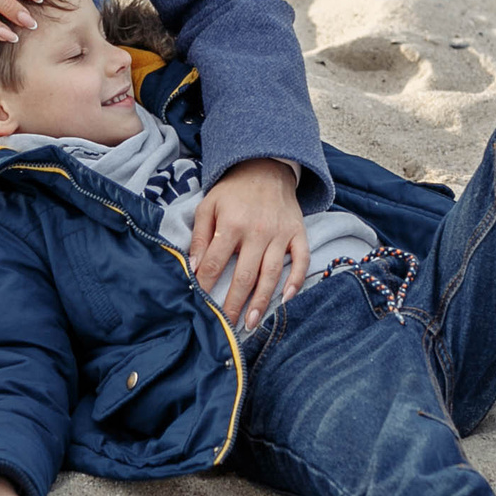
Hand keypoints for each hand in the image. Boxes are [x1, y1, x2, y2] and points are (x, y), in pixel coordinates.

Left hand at [190, 157, 310, 333]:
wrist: (266, 167)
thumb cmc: (232, 191)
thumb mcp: (208, 206)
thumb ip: (199, 236)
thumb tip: (193, 268)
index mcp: (232, 224)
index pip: (214, 263)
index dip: (205, 286)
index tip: (199, 305)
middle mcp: (258, 231)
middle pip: (244, 276)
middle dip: (233, 305)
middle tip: (226, 327)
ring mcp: (280, 233)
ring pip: (271, 274)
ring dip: (261, 302)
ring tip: (250, 324)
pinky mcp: (298, 233)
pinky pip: (301, 260)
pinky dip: (296, 280)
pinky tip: (286, 299)